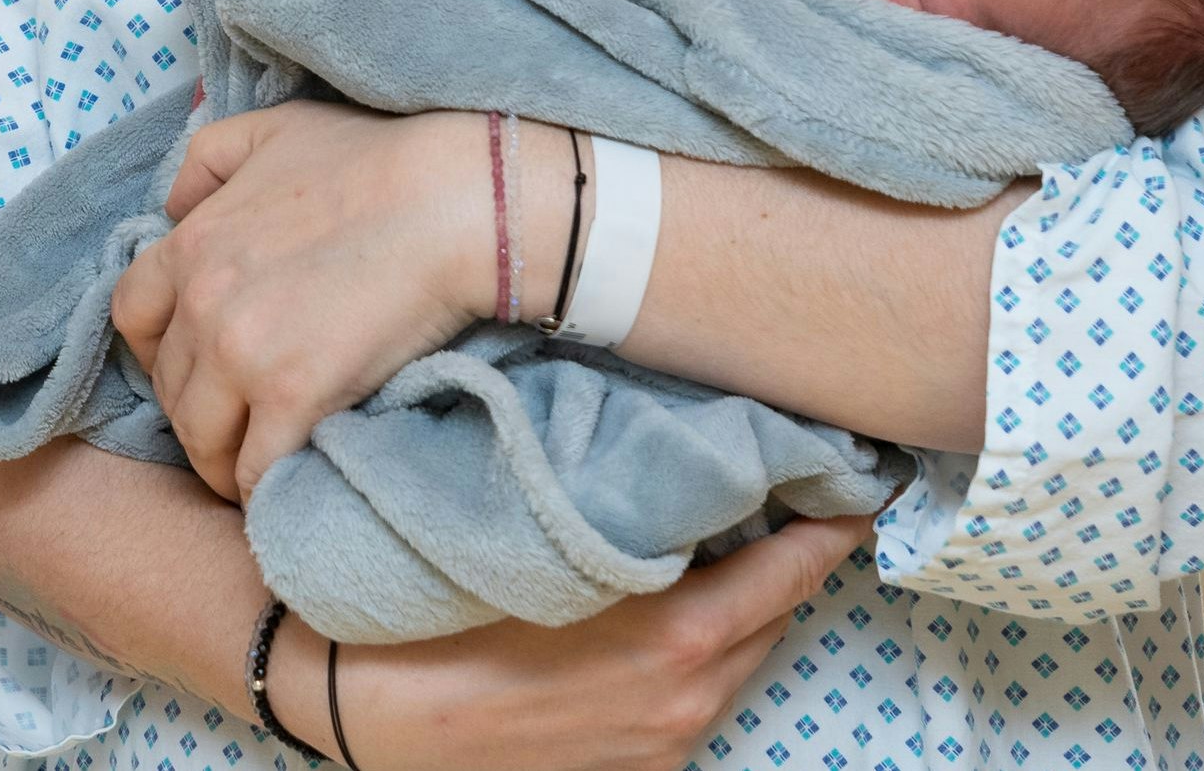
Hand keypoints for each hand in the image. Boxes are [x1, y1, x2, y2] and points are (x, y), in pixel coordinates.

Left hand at [112, 102, 490, 499]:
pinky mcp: (293, 396)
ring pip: (201, 439)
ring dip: (222, 460)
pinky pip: (254, 470)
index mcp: (190, 245)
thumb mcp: (269, 130)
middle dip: (195, 409)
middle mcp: (202, 304)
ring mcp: (242, 355)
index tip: (189, 366)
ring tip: (254, 466)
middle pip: (169, 387)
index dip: (155, 350)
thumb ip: (205, 162)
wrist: (449, 200)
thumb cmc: (372, 162)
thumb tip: (173, 205)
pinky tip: (284, 486)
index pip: (130, 317)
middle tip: (234, 421)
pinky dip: (262, 488)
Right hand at [284, 516, 873, 770]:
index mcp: (680, 635)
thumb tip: (691, 461)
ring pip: (737, 658)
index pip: (797, 567)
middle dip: (780, 554)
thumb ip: (627, 506)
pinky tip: (652, 609)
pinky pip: (694, 699)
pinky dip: (695, 651)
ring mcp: (662, 744)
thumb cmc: (435, 599)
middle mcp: (689, 698)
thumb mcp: (538, 533)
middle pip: (776, 613)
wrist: (350, 695)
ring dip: (736, 603)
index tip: (852, 474)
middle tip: (770, 490)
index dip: (832, 517)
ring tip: (707, 542)